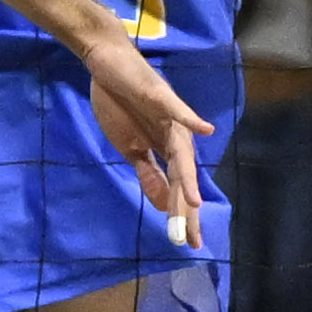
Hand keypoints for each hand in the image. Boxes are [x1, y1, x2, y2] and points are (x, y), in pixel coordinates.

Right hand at [83, 38, 213, 248]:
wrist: (107, 66)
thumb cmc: (120, 105)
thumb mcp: (129, 149)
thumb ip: (148, 174)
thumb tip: (161, 205)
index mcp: (165, 150)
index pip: (175, 189)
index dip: (181, 216)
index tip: (187, 245)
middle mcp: (175, 136)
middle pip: (182, 177)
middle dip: (185, 209)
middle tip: (191, 238)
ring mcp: (170, 117)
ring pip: (181, 152)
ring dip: (186, 178)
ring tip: (193, 203)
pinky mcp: (160, 97)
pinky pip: (177, 110)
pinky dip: (191, 119)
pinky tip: (204, 129)